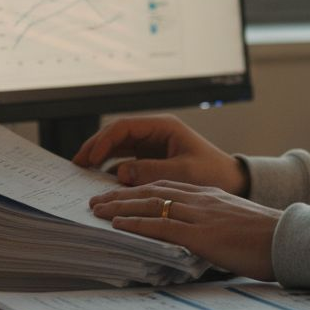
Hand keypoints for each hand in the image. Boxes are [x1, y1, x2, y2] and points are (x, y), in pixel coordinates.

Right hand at [72, 115, 247, 194]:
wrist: (233, 183)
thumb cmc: (213, 173)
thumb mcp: (184, 172)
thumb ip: (151, 171)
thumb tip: (119, 172)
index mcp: (163, 127)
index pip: (124, 127)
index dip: (104, 141)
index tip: (90, 158)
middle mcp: (155, 133)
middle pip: (116, 135)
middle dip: (95, 147)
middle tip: (76, 164)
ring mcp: (152, 146)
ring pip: (118, 147)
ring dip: (100, 157)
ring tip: (82, 171)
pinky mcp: (152, 160)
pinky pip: (125, 160)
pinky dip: (111, 168)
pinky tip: (100, 180)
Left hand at [89, 180, 279, 281]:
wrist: (289, 239)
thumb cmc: (269, 237)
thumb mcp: (238, 223)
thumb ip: (215, 225)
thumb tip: (197, 238)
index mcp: (210, 196)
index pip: (166, 188)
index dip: (140, 190)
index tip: (120, 194)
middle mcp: (201, 199)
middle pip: (152, 192)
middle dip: (122, 195)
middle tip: (96, 199)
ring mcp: (200, 215)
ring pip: (150, 205)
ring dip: (120, 207)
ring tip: (98, 210)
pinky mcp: (201, 234)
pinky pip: (161, 226)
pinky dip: (136, 224)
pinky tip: (118, 225)